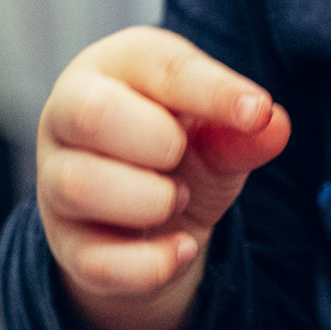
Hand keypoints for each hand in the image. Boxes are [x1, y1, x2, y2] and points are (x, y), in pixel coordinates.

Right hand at [36, 27, 291, 329]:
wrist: (148, 220)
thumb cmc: (178, 148)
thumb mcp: (215, 134)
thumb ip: (242, 131)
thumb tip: (274, 124)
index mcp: (115, 66)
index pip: (160, 67)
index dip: (213, 91)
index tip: (258, 113)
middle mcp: (69, 115)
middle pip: (92, 114)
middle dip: (156, 140)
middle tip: (182, 154)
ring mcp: (56, 181)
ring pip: (80, 186)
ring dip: (148, 199)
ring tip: (178, 199)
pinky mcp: (65, 244)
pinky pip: (94, 260)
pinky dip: (149, 263)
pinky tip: (182, 249)